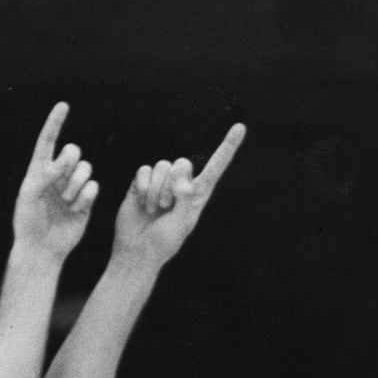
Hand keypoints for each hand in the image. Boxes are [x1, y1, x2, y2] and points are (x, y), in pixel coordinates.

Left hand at [12, 103, 98, 257]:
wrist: (42, 248)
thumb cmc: (28, 222)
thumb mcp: (29, 195)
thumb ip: (45, 175)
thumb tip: (65, 160)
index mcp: (39, 170)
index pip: (48, 141)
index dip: (55, 123)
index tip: (63, 105)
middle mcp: (57, 175)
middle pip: (73, 152)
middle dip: (69, 162)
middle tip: (59, 179)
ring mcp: (72, 188)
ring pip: (85, 169)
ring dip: (75, 184)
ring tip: (66, 201)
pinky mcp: (85, 201)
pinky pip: (93, 188)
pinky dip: (85, 196)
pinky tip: (75, 208)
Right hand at [110, 123, 244, 268]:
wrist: (137, 250)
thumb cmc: (163, 242)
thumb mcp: (181, 224)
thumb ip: (186, 198)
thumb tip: (182, 177)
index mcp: (198, 195)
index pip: (215, 167)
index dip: (227, 147)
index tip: (241, 127)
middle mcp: (180, 185)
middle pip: (182, 163)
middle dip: (172, 183)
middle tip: (165, 206)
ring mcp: (160, 183)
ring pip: (162, 165)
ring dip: (156, 189)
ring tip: (153, 209)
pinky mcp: (141, 183)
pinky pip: (144, 169)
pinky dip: (143, 185)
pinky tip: (140, 201)